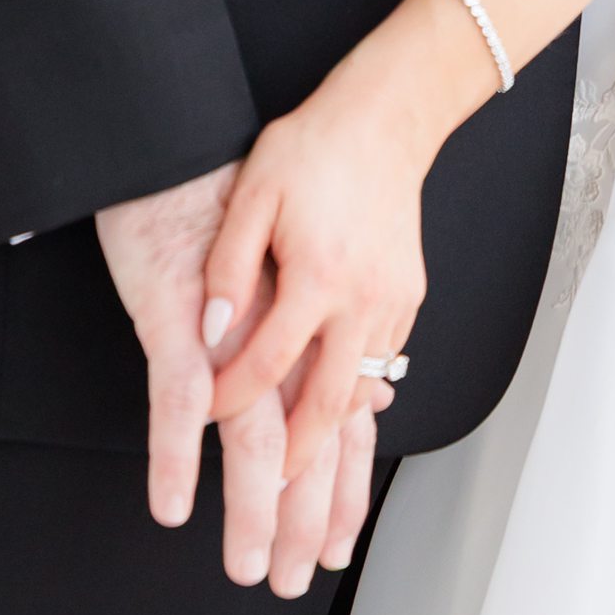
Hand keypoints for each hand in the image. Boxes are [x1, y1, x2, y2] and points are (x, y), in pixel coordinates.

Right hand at [97, 170, 385, 587]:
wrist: (192, 140)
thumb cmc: (241, 201)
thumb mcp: (301, 269)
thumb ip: (334, 338)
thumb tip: (379, 399)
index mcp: (313, 325)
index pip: (339, 426)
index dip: (340, 492)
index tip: (336, 547)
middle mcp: (284, 335)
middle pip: (304, 445)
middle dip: (300, 521)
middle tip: (291, 579)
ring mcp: (233, 328)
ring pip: (251, 437)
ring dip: (250, 508)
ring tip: (245, 563)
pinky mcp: (178, 315)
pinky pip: (179, 397)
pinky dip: (177, 454)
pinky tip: (172, 502)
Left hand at [206, 0, 490, 482]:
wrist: (386, 117)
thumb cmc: (315, 146)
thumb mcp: (254, 194)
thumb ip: (230, 267)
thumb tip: (214, 331)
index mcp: (318, 276)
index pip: (266, 363)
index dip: (229, 397)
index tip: (204, 415)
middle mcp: (362, 298)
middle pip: (329, 403)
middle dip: (300, 463)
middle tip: (276, 497)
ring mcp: (393, 299)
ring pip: (364, 389)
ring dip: (338, 440)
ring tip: (316, 484)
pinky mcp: (410, 294)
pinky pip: (385, 359)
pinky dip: (362, 393)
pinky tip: (345, 411)